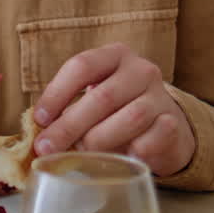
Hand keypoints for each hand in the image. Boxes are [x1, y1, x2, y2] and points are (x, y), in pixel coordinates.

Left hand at [31, 42, 195, 177]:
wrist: (163, 125)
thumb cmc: (116, 109)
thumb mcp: (93, 97)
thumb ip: (69, 107)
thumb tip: (41, 133)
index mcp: (114, 55)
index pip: (82, 66)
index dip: (57, 93)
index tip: (39, 119)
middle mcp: (140, 70)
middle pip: (102, 96)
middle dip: (70, 125)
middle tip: (48, 147)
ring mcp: (160, 96)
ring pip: (129, 118)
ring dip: (99, 140)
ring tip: (81, 153)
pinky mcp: (174, 123)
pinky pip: (151, 139)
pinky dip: (132, 151)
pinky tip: (121, 157)